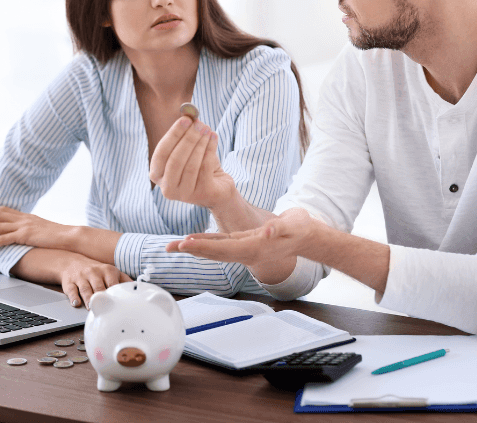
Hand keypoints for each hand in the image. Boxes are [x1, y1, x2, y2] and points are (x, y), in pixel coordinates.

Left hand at [0, 205, 71, 251]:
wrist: (71, 236)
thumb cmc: (59, 235)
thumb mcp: (42, 229)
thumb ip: (32, 228)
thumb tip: (26, 232)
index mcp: (25, 216)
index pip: (2, 209)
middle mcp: (22, 218)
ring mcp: (22, 226)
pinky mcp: (24, 236)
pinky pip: (3, 240)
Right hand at [58, 255, 130, 308]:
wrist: (73, 263)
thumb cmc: (96, 271)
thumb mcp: (111, 272)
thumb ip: (124, 281)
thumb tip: (139, 290)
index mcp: (107, 271)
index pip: (113, 283)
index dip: (116, 294)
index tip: (119, 303)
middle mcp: (94, 272)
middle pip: (99, 287)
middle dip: (102, 297)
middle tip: (106, 308)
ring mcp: (81, 277)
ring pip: (85, 289)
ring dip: (89, 299)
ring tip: (92, 308)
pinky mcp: (69, 282)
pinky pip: (71, 290)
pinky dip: (73, 297)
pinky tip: (76, 303)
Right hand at [149, 116, 235, 208]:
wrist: (217, 188)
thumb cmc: (199, 165)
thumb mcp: (189, 149)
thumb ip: (185, 133)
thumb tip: (190, 115)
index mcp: (157, 175)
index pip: (161, 153)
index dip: (173, 135)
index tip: (185, 119)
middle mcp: (167, 188)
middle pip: (175, 160)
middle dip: (188, 139)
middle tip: (199, 124)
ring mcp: (184, 194)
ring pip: (191, 165)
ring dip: (200, 144)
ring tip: (208, 130)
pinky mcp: (202, 194)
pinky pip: (205, 169)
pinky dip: (210, 150)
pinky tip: (214, 138)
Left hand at [165, 208, 318, 279]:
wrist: (307, 236)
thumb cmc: (300, 228)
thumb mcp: (294, 225)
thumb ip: (281, 228)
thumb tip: (268, 231)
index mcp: (255, 248)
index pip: (224, 248)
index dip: (205, 247)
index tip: (186, 244)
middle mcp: (246, 252)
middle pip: (214, 252)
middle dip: (192, 250)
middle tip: (169, 247)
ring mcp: (242, 248)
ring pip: (213, 249)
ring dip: (193, 248)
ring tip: (171, 246)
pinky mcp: (242, 242)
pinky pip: (219, 243)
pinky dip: (204, 242)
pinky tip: (190, 240)